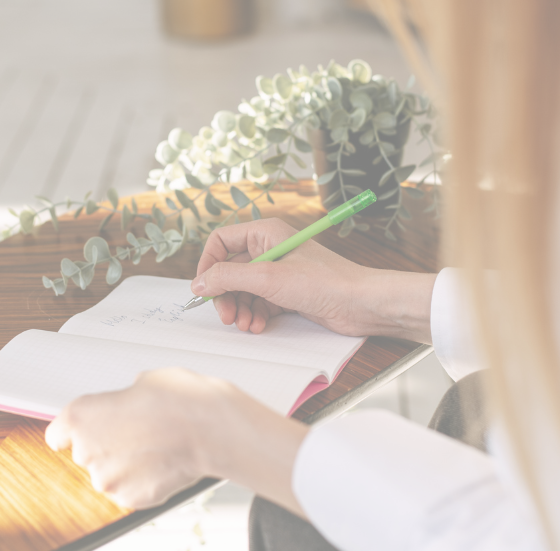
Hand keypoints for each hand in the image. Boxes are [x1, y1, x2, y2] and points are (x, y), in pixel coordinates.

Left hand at [45, 367, 306, 513]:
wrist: (211, 429)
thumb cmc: (181, 400)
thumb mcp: (144, 382)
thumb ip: (123, 399)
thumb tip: (128, 405)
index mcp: (81, 415)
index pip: (57, 433)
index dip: (71, 433)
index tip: (75, 435)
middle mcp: (87, 450)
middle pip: (87, 452)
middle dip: (109, 443)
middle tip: (138, 431)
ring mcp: (108, 478)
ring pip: (110, 473)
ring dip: (126, 464)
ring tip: (156, 447)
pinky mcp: (130, 499)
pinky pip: (130, 490)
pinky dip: (143, 481)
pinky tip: (162, 463)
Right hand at [192, 218, 436, 339]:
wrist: (361, 304)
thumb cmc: (324, 282)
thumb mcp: (268, 278)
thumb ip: (228, 278)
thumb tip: (198, 283)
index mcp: (265, 233)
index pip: (221, 242)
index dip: (208, 265)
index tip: (203, 288)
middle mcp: (270, 249)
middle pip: (230, 270)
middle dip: (226, 295)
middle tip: (227, 316)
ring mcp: (279, 273)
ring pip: (243, 290)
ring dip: (240, 310)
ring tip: (246, 325)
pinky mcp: (287, 294)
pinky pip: (259, 304)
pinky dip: (255, 316)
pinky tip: (259, 326)